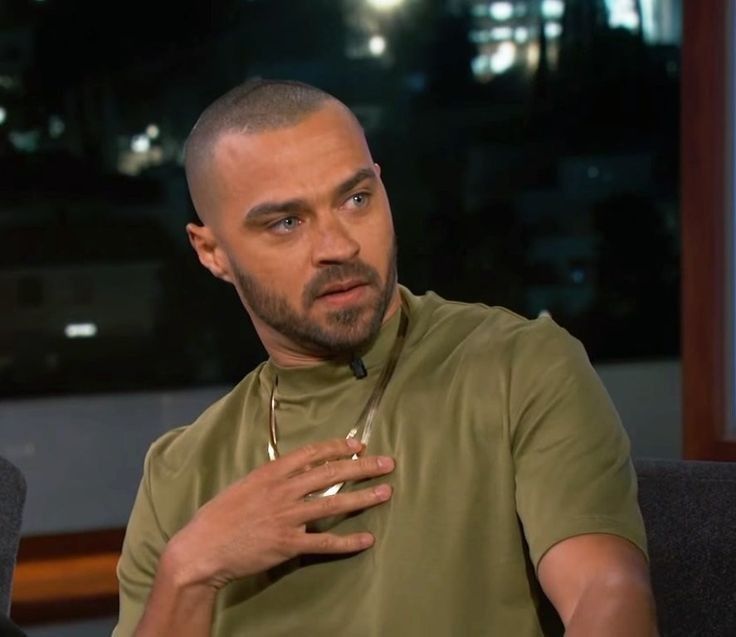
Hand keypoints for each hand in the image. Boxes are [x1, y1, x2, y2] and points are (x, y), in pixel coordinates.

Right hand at [166, 437, 393, 589]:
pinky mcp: (289, 544)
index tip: (358, 445)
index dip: (338, 447)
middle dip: (362, 467)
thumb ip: (272, 477)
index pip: (312, 453)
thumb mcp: (245, 484)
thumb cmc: (219, 515)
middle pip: (331, 473)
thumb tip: (297, 469)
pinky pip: (325, 542)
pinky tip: (367, 539)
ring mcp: (288, 518)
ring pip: (334, 503)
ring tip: (386, 491)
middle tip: (387, 463)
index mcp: (271, 473)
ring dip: (363, 497)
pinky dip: (348, 541)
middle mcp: (283, 491)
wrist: (202, 548)